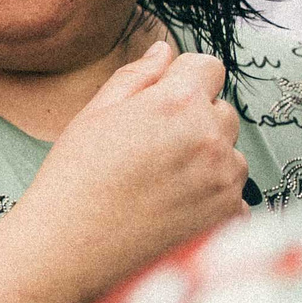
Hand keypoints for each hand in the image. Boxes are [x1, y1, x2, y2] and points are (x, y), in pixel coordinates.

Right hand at [10, 38, 248, 302]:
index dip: (183, 80)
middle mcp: (212, 136)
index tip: (160, 102)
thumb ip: (136, 76)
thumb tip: (164, 51)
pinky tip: (171, 214)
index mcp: (178, 102)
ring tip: (158, 187)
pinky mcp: (230, 217)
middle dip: (195, 122)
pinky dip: (211, 202)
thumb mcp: (94, 115)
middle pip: (222, 111)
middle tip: (150, 151)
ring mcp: (226, 180)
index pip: (208, 67)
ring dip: (207, 162)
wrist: (68, 251)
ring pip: (230, 155)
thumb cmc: (73, 180)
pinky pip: (233, 196)